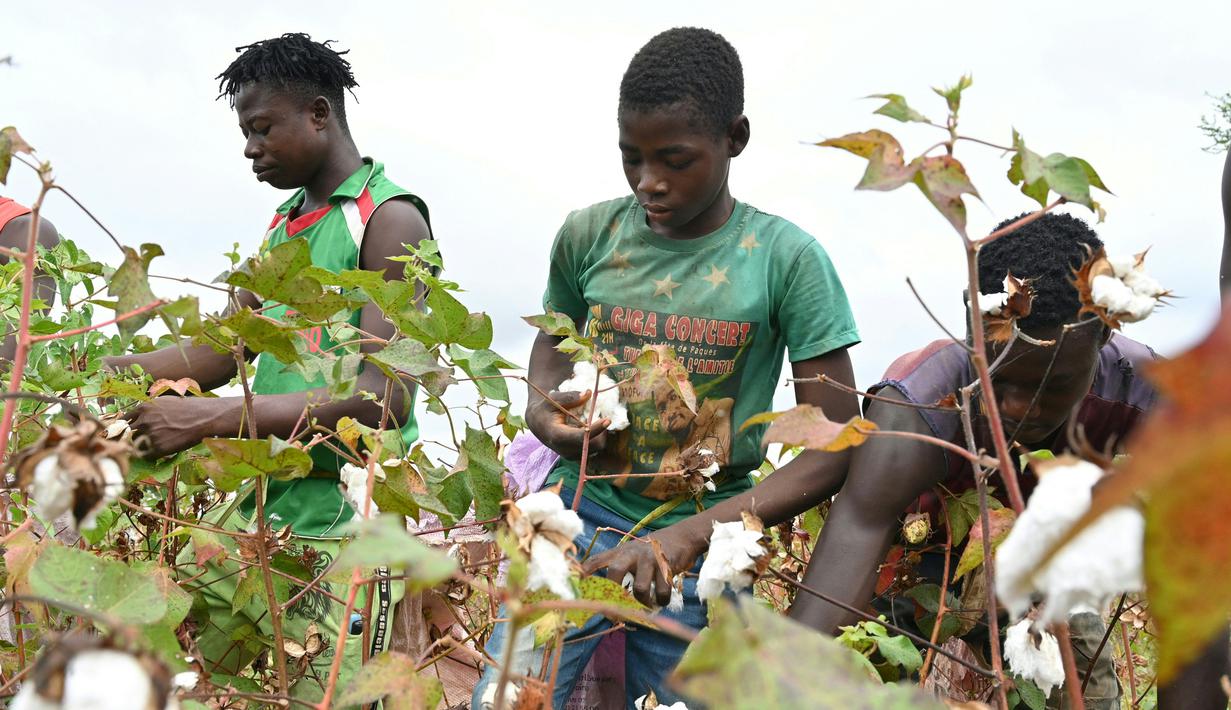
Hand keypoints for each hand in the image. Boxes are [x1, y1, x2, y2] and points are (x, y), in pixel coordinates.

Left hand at [125, 397, 227, 458]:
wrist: (204, 418)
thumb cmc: (188, 408)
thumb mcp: (165, 402)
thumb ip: (149, 409)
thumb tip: (138, 417)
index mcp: (144, 408)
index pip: (124, 420)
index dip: (125, 426)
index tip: (127, 431)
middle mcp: (144, 421)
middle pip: (127, 433)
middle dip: (132, 437)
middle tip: (138, 441)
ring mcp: (150, 435)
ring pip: (136, 445)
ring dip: (141, 446)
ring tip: (153, 445)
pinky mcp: (158, 448)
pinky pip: (146, 455)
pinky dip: (151, 455)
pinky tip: (160, 451)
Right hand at [526, 389, 610, 459]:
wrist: (538, 424)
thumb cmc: (546, 409)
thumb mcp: (553, 399)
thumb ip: (570, 397)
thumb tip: (588, 393)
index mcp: (558, 436)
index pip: (581, 437)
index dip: (596, 429)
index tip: (607, 419)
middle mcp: (565, 450)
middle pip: (594, 446)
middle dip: (602, 432)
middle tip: (603, 417)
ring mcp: (571, 455)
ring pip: (596, 448)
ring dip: (601, 434)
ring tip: (595, 421)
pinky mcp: (576, 456)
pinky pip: (594, 448)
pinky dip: (597, 437)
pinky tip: (591, 426)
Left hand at [583, 526, 705, 607]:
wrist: (681, 536)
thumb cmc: (651, 552)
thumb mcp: (631, 553)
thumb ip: (618, 568)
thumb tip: (607, 598)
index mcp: (619, 552)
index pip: (596, 561)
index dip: (583, 574)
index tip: (576, 588)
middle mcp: (631, 553)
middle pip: (615, 572)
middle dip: (614, 595)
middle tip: (617, 612)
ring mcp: (649, 559)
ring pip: (640, 589)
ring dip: (643, 604)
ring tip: (647, 605)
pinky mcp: (666, 566)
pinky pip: (661, 592)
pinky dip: (661, 601)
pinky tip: (661, 599)